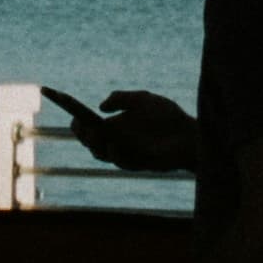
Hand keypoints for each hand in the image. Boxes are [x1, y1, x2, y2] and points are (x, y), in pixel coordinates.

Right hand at [65, 89, 198, 178]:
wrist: (193, 134)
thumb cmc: (170, 117)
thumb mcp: (143, 99)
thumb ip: (121, 98)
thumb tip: (101, 107)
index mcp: (114, 125)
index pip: (87, 124)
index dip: (75, 118)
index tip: (68, 110)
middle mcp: (117, 140)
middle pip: (88, 140)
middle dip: (81, 133)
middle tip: (81, 125)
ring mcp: (127, 153)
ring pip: (100, 153)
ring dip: (94, 144)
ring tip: (94, 133)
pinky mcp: (140, 164)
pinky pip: (121, 162)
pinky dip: (114, 153)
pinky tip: (113, 144)